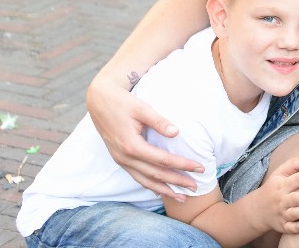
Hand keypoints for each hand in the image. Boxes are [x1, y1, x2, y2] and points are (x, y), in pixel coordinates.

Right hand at [86, 82, 203, 199]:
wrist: (99, 102)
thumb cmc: (122, 103)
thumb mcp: (142, 108)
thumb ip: (159, 121)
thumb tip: (176, 132)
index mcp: (131, 145)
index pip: (162, 160)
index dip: (182, 165)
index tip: (199, 168)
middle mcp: (125, 157)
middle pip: (155, 175)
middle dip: (177, 182)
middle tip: (195, 187)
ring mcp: (120, 160)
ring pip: (145, 180)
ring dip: (164, 189)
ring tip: (181, 197)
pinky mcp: (120, 159)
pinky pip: (136, 176)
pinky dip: (150, 185)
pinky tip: (161, 190)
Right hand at [250, 157, 298, 234]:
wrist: (258, 209)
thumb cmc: (274, 187)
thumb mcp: (279, 173)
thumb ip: (293, 164)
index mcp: (282, 185)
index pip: (297, 179)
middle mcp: (282, 200)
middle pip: (296, 198)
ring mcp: (282, 214)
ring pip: (294, 213)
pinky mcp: (283, 226)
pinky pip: (289, 228)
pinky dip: (296, 228)